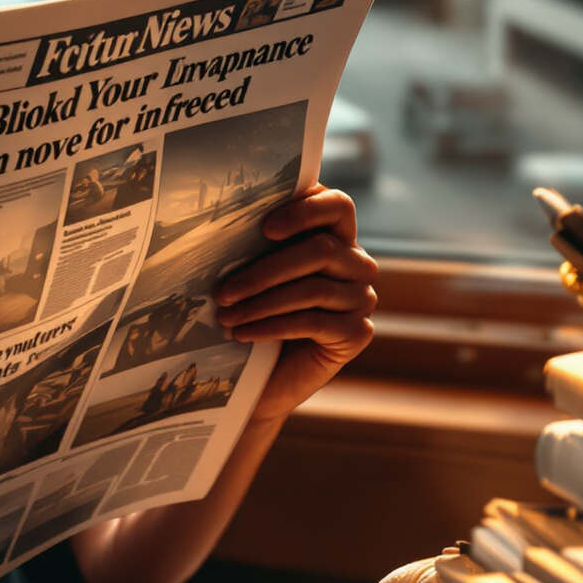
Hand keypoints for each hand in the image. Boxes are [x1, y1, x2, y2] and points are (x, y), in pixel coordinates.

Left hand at [212, 184, 376, 423]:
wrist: (263, 376)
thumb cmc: (255, 312)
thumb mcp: (255, 273)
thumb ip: (256, 244)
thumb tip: (221, 222)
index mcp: (335, 236)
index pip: (338, 206)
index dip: (305, 211)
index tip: (265, 228)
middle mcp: (357, 263)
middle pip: (321, 250)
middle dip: (264, 271)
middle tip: (221, 291)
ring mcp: (361, 298)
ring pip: (313, 289)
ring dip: (260, 303)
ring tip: (225, 316)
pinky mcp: (357, 333)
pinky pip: (313, 323)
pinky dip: (271, 326)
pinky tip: (242, 333)